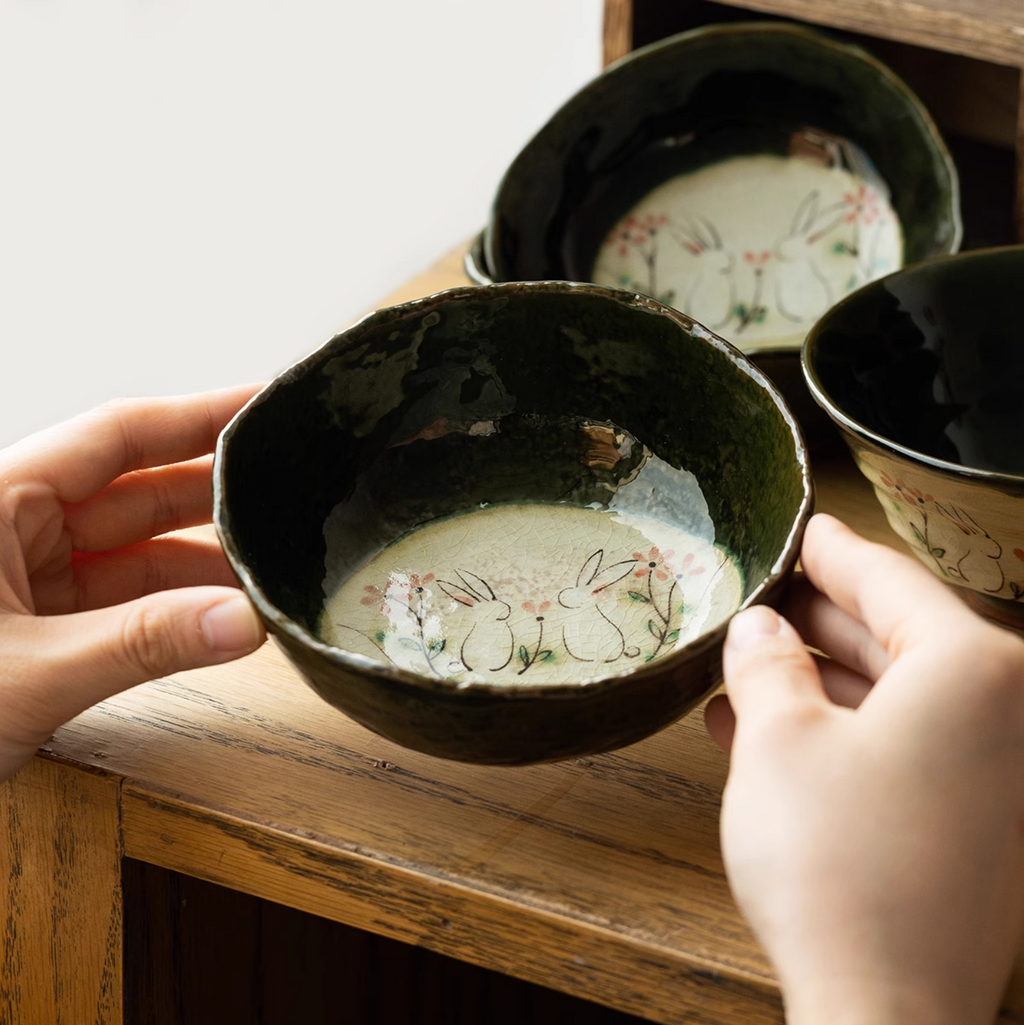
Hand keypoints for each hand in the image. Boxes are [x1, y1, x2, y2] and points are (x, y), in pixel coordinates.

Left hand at [0, 387, 265, 780]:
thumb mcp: (26, 673)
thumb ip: (141, 643)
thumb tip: (242, 622)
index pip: (117, 436)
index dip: (199, 415)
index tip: (265, 403)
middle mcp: (13, 528)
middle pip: (138, 490)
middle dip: (217, 493)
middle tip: (295, 487)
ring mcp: (28, 579)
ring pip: (137, 551)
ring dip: (204, 562)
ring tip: (274, 564)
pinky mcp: (39, 627)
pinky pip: (125, 601)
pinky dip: (176, 607)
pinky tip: (227, 612)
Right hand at [705, 513, 1023, 1024]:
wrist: (882, 1013)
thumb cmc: (837, 867)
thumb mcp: (776, 737)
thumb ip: (766, 664)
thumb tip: (760, 630)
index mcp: (977, 672)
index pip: (891, 581)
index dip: (833, 553)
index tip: (807, 532)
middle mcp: (1012, 719)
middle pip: (900, 639)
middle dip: (818, 623)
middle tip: (762, 603)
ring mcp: (1003, 780)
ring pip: (899, 700)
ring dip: (818, 684)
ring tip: (746, 672)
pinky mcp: (984, 831)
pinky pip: (908, 752)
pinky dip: (843, 736)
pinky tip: (769, 733)